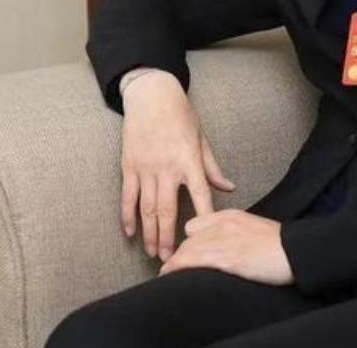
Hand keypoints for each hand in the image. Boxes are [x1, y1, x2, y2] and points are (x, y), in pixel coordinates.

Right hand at [121, 70, 235, 261]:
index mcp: (189, 159)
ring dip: (150, 233)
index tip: (206, 240)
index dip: (204, 217)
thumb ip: (212, 167)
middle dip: (170, 237)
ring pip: (147, 208)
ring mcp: (146, 167)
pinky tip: (130, 232)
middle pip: (168, 210)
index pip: (200, 194)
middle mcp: (167, 166)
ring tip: (153, 253)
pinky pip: (127, 196)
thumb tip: (229, 187)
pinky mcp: (129, 165)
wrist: (152, 95)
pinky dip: (128, 216)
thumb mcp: (201, 138)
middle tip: (171, 260)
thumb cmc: (181, 115)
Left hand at [158, 209, 294, 285]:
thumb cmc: (279, 244)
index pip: (196, 224)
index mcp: (231, 215)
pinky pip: (195, 260)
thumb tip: (222, 246)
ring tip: (165, 274)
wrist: (295, 250)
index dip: (187, 241)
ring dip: (174, 263)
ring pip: (188, 249)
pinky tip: (169, 274)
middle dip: (178, 254)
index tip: (184, 253)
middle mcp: (224, 224)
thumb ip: (234, 232)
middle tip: (171, 268)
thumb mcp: (252, 229)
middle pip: (189, 238)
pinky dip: (178, 267)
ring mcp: (226, 240)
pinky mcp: (228, 257)